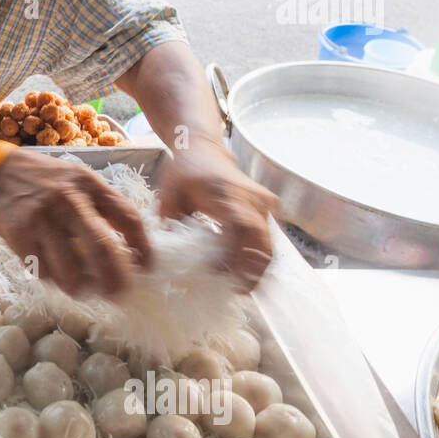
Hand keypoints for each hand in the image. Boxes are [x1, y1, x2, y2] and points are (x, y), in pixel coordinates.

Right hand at [0, 149, 151, 297]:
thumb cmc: (43, 180)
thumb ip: (101, 205)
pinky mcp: (19, 234)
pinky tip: (54, 275)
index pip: (127, 217)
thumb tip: (129, 247)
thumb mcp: (77, 180)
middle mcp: (67, 199)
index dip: (143, 246)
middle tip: (118, 293)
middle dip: (115, 279)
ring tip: (82, 289)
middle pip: (102, 248)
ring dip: (80, 286)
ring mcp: (42, 217)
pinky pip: (42, 269)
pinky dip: (52, 279)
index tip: (147, 267)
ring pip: (70, 268)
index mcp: (88, 185)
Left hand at [156, 137, 277, 290]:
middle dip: (253, 270)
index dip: (236, 256)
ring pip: (269, 241)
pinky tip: (242, 267)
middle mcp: (252, 197)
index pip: (243, 230)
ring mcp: (263, 201)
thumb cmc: (183, 172)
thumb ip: (170, 224)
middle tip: (237, 290)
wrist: (203, 147)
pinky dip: (257, 253)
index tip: (219, 273)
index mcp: (228, 194)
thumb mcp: (169, 197)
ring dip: (257, 265)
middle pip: (263, 241)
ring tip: (239, 283)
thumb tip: (170, 256)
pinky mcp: (268, 205)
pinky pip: (267, 235)